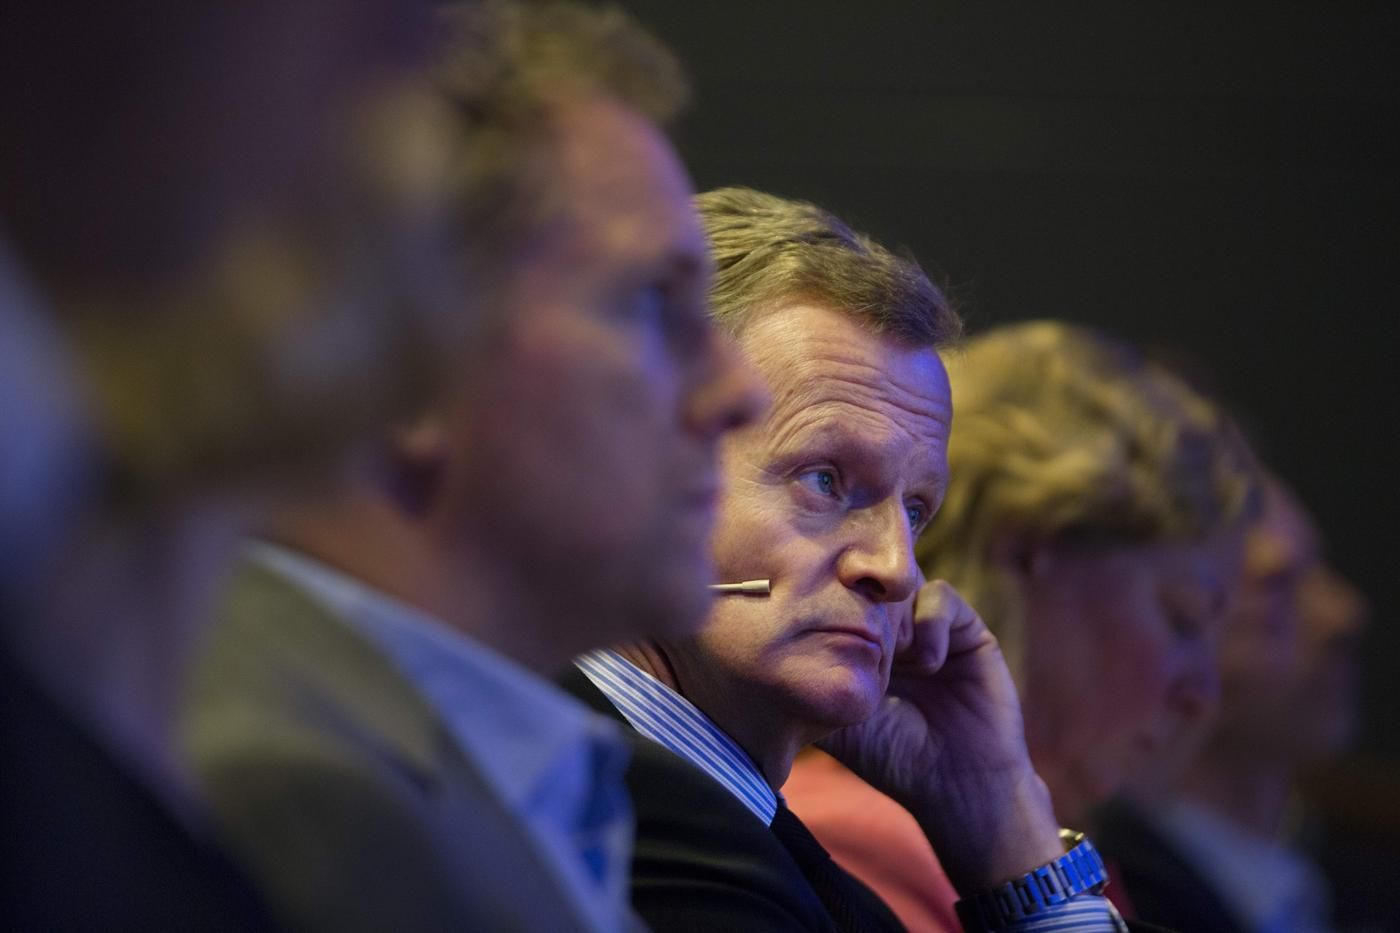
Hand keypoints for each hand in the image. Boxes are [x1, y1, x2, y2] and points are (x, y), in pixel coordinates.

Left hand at [818, 579, 1062, 892]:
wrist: (961, 787)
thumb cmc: (895, 760)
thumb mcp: (840, 725)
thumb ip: (812, 689)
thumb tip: (767, 664)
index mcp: (861, 649)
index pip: (837, 602)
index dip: (828, 607)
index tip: (822, 626)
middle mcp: (893, 633)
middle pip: (867, 586)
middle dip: (859, 605)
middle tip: (859, 637)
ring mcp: (927, 628)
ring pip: (901, 584)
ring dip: (891, 613)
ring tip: (891, 652)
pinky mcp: (965, 630)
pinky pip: (939, 596)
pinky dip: (929, 621)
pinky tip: (926, 664)